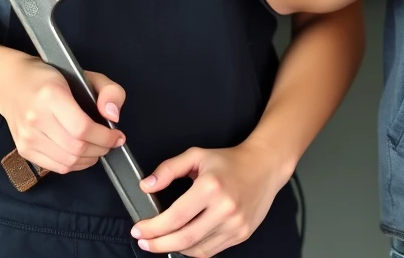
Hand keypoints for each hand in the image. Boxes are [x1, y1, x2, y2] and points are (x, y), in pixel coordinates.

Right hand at [0, 53, 126, 174]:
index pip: (82, 128)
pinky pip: (55, 167)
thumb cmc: (51, 77)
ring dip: (89, 159)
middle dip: (101, 149)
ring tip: (99, 149)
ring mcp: (27, 137)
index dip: (104, 137)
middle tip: (111, 143)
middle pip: (76, 148)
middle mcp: (35, 118)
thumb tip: (113, 116)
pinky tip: (83, 156)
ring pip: (66, 161)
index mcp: (51, 95)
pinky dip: (74, 165)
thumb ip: (108, 90)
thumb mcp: (86, 74)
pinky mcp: (23, 149)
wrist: (12, 83)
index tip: (118, 136)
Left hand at [131, 139, 291, 255]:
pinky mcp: (241, 234)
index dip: (152, 227)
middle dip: (158, 243)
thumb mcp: (197, 156)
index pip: (175, 217)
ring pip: (196, 249)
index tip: (138, 229)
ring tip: (161, 241)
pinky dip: (193, 250)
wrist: (265, 166)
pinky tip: (183, 241)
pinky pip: (211, 251)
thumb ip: (169, 169)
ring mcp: (235, 224)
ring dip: (174, 248)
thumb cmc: (230, 161)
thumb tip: (146, 186)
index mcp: (211, 186)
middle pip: (184, 238)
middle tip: (144, 240)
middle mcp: (224, 208)